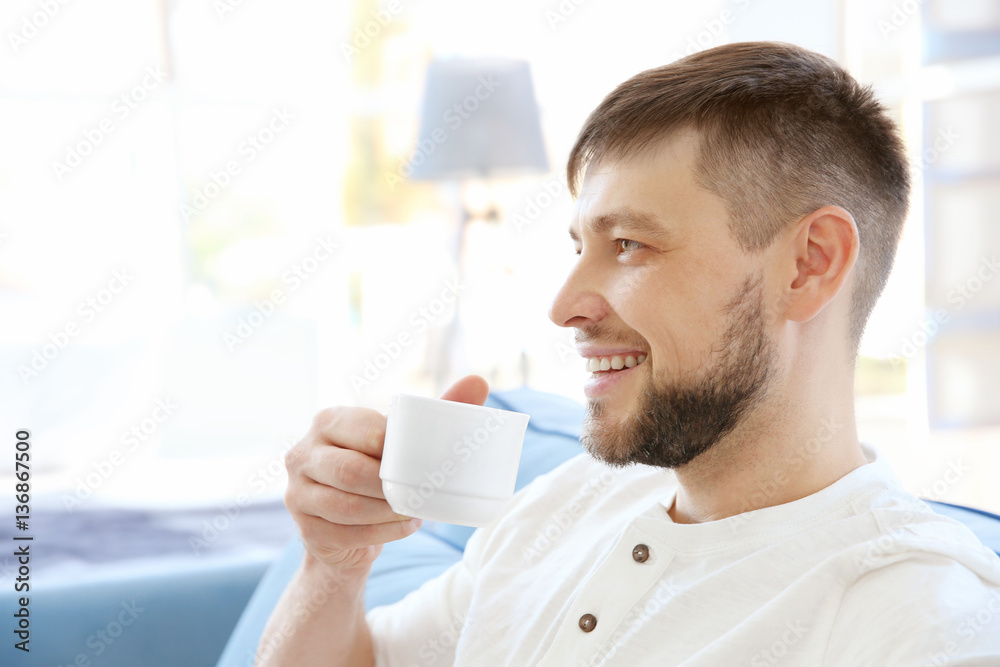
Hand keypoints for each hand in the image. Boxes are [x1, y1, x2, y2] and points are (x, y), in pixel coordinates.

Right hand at [283, 375, 489, 573]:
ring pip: (347, 506)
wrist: (346, 522)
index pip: (362, 430)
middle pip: (350, 472)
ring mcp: (297, 493)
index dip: (394, 447)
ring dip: (389, 513)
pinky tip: (403, 527)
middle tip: (422, 493)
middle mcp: (302, 453)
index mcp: (327, 421)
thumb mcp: (403, 439)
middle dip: (390, 487)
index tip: (420, 460)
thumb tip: (479, 382)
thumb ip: (439, 410)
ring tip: (415, 511)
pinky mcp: (305, 529)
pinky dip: (383, 533)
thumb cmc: (379, 467)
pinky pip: (347, 533)